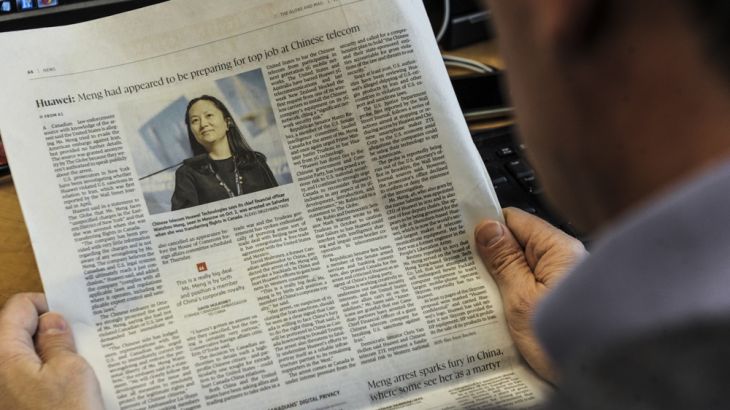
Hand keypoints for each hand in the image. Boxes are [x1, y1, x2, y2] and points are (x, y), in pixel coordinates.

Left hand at [0, 293, 102, 409]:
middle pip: (18, 332)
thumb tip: (51, 321)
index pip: (18, 307)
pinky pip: (28, 379)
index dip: (46, 304)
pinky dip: (48, 375)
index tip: (70, 313)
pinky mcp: (13, 405)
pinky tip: (71, 386)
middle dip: (50, 331)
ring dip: (52, 355)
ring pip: (25, 357)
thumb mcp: (71, 370)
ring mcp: (3, 391)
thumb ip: (58, 339)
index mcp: (2, 354)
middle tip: (79, 339)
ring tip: (79, 365)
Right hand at [475, 208, 586, 383]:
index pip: (515, 220)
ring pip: (523, 267)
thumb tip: (487, 228)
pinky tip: (498, 309)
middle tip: (465, 271)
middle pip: (518, 244)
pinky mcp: (560, 301)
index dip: (487, 227)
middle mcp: (566, 260)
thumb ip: (503, 261)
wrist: (597, 377)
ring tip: (479, 293)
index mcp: (559, 249)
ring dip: (501, 279)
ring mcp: (563, 281)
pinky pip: (531, 287)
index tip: (462, 238)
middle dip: (491, 256)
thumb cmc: (566, 342)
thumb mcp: (521, 299)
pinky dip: (514, 294)